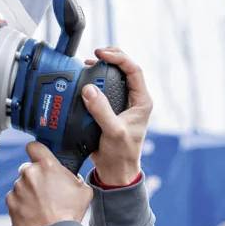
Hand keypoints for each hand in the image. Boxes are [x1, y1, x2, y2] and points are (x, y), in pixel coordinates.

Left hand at [6, 141, 92, 225]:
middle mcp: (30, 173)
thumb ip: (75, 178)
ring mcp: (18, 188)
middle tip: (47, 190)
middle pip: (29, 168)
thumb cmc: (68, 214)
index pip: (35, 146)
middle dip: (37, 176)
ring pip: (22, 184)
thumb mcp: (84, 190)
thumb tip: (71, 178)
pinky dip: (22, 204)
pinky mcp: (11, 202)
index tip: (39, 156)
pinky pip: (15, 199)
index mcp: (47, 166)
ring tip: (42, 205)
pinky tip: (34, 212)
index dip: (37, 151)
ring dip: (29, 191)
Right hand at [82, 47, 152, 184]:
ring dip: (99, 70)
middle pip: (124, 69)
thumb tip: (89, 90)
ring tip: (86, 66)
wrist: (115, 171)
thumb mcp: (113, 132)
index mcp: (142, 101)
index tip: (102, 54)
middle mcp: (133, 100)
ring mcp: (121, 104)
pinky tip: (82, 81)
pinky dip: (92, 83)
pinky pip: (101, 89)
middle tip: (93, 56)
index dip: (119, 58)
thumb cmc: (122, 154)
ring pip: (112, 78)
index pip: (134, 70)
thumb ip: (102, 111)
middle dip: (109, 59)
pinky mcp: (109, 109)